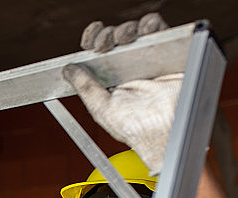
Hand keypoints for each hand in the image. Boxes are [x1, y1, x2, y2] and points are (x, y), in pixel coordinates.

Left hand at [63, 13, 179, 175]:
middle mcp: (129, 67)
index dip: (92, 41)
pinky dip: (151, 24)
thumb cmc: (136, 129)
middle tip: (104, 44)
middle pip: (114, 38)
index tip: (88, 40)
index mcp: (112, 78)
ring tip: (123, 39)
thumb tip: (68, 70)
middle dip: (106, 36)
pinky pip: (161, 30)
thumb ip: (85, 87)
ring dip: (125, 29)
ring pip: (134, 31)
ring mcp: (148, 60)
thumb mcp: (102, 108)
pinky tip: (143, 31)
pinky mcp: (169, 54)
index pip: (97, 53)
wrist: (164, 132)